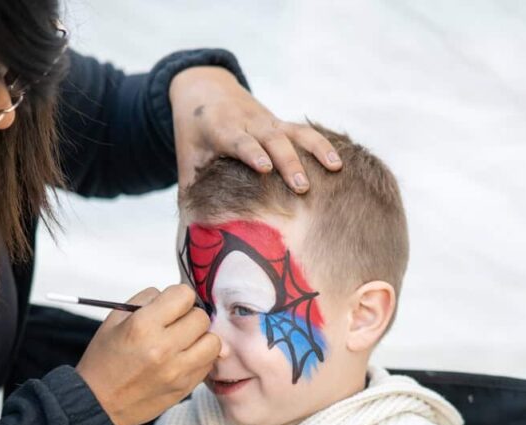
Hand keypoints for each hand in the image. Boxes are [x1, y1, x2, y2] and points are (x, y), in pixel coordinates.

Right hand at [76, 284, 218, 424]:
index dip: (178, 297)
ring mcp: (177, 371)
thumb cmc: (105, 360)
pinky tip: (183, 359)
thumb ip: (146, 300)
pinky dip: (200, 357)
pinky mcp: (185, 387)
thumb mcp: (115, 320)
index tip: (171, 306)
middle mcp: (163, 348)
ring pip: (213, 342)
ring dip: (201, 338)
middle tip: (176, 325)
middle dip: (189, 316)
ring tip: (184, 342)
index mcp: (143, 326)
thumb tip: (173, 296)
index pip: (184, 296)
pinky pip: (209, 363)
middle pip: (201, 317)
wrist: (100, 403)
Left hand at [169, 65, 341, 191]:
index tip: (264, 168)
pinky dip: (322, 145)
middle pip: (272, 139)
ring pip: (295, 131)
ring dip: (315, 150)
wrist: (204, 89)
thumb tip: (193, 235)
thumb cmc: (194, 136)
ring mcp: (267, 121)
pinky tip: (339, 164)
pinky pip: (304, 131)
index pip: (238, 140)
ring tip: (335, 168)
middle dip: (288, 161)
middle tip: (301, 187)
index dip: (251, 153)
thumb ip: (192, 191)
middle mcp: (247, 122)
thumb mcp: (187, 159)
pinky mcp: (280, 123)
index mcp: (220, 128)